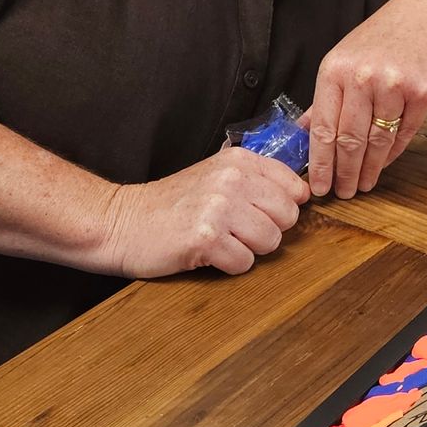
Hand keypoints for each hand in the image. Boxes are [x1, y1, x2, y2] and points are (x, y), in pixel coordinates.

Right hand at [97, 146, 308, 276]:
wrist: (123, 222)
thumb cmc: (173, 204)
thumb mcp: (216, 175)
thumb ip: (256, 180)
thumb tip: (303, 194)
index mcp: (239, 161)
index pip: (294, 187)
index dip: (282, 207)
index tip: (260, 213)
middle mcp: (233, 179)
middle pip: (288, 217)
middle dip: (266, 231)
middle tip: (235, 230)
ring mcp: (219, 208)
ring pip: (270, 241)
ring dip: (247, 249)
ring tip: (220, 240)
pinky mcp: (206, 239)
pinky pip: (244, 263)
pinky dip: (228, 266)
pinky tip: (207, 254)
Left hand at [307, 0, 426, 198]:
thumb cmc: (383, 38)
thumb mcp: (345, 59)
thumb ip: (326, 97)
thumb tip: (304, 132)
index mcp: (334, 69)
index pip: (322, 128)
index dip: (320, 163)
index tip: (319, 186)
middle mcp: (362, 77)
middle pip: (349, 140)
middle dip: (345, 173)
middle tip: (343, 192)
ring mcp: (394, 84)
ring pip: (377, 141)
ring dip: (369, 169)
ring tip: (364, 184)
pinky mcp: (422, 92)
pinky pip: (404, 133)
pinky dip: (393, 154)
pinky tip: (384, 163)